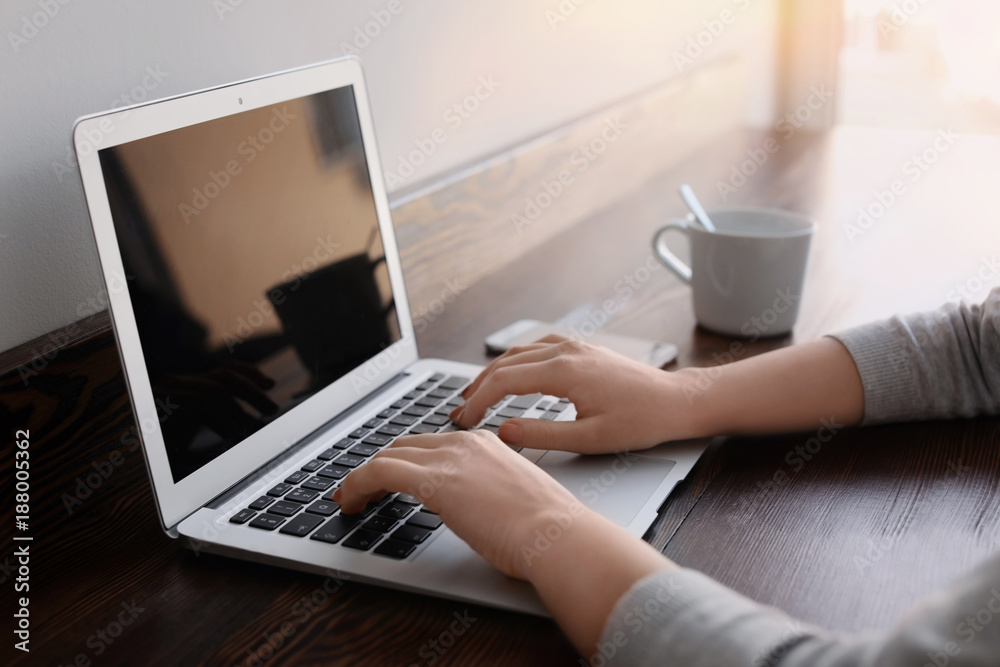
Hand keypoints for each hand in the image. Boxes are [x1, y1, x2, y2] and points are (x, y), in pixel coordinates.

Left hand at [333, 430, 591, 578]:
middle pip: (406, 445)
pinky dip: (356, 484)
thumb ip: (490, 495)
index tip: (391, 480)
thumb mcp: (515, 500)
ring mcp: (449, 459)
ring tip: (351, 499)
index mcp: (488, 444)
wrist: (556, 536)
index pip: (433, 444)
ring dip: (364, 478)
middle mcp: (466, 443)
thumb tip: (476, 511)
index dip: (406, 461)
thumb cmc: (547, 530)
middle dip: (381, 466)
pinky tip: (350, 503)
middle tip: (364, 489)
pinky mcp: (433, 480)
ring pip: (387, 455)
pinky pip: (379, 472)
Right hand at [450, 335, 698, 453]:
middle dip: (479, 387)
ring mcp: (575, 346)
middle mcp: (566, 351)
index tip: (464, 420)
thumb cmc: (640, 421)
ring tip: (476, 392)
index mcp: (565, 372)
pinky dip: (517, 359)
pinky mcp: (583, 348)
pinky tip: (511, 371)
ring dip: (494, 371)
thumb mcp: (589, 439)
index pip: (504, 381)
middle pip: (506, 363)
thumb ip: (541, 435)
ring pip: (520, 352)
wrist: (676, 401)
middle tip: (461, 411)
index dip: (478, 401)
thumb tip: (504, 431)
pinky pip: (539, 346)